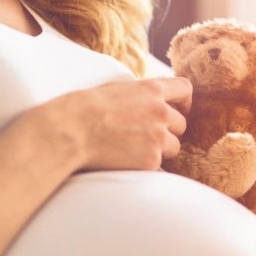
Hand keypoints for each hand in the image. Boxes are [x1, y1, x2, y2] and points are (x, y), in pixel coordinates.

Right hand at [28, 77, 192, 172]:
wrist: (71, 131)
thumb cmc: (85, 108)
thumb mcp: (116, 89)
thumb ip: (139, 94)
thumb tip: (148, 100)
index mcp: (151, 89)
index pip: (184, 88)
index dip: (184, 100)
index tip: (178, 109)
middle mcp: (161, 112)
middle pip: (181, 123)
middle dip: (167, 130)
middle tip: (145, 135)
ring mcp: (158, 137)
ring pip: (174, 147)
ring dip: (159, 149)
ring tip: (132, 149)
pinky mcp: (151, 161)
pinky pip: (158, 166)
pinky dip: (145, 165)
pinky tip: (126, 161)